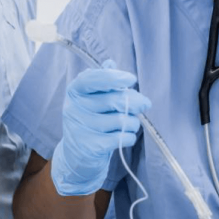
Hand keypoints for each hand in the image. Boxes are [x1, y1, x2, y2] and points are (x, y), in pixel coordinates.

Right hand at [51, 61, 151, 195]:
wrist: (76, 156)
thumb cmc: (89, 122)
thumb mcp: (91, 99)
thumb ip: (102, 81)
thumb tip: (110, 63)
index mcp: (74, 91)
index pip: (94, 78)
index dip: (115, 78)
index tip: (132, 80)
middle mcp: (74, 108)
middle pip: (115, 100)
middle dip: (136, 102)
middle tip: (144, 104)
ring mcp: (81, 128)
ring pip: (122, 120)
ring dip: (133, 123)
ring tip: (130, 124)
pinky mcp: (90, 147)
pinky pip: (122, 138)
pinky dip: (130, 137)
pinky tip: (126, 137)